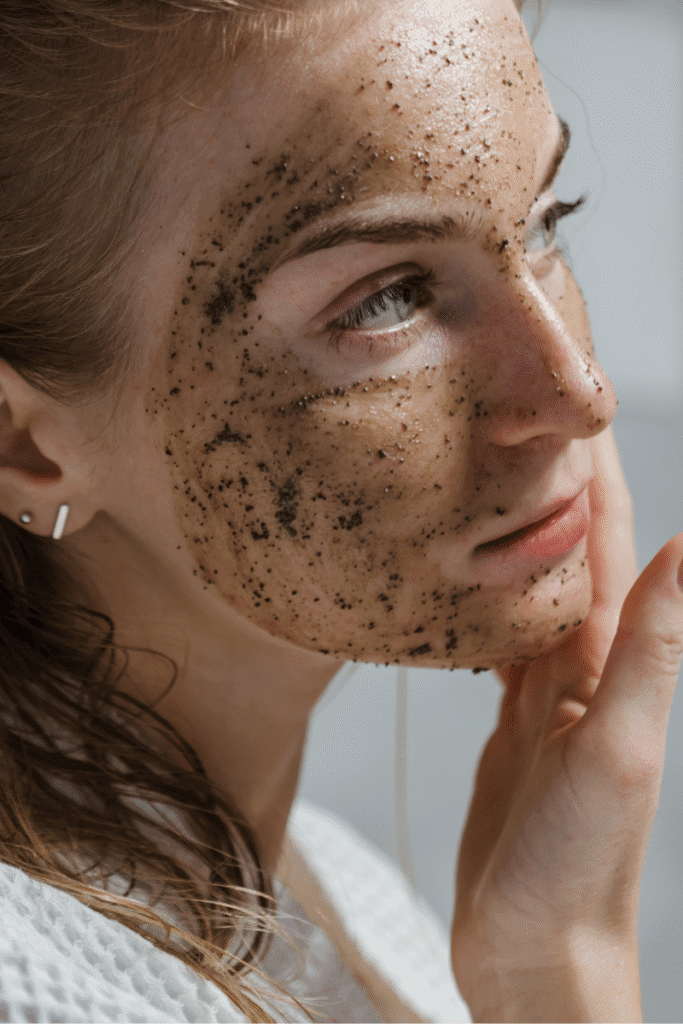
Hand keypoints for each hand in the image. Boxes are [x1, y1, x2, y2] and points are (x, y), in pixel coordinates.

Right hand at [451, 427, 682, 1022]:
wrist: (538, 950)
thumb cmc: (580, 864)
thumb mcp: (619, 746)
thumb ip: (652, 648)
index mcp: (612, 659)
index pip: (607, 539)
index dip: (593, 467)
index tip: (572, 396)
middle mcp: (585, 664)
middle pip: (571, 548)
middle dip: (554, 479)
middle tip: (522, 412)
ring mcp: (546, 692)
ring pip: (534, 586)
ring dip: (521, 529)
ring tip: (494, 476)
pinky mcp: (512, 722)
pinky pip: (501, 638)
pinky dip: (489, 595)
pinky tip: (471, 577)